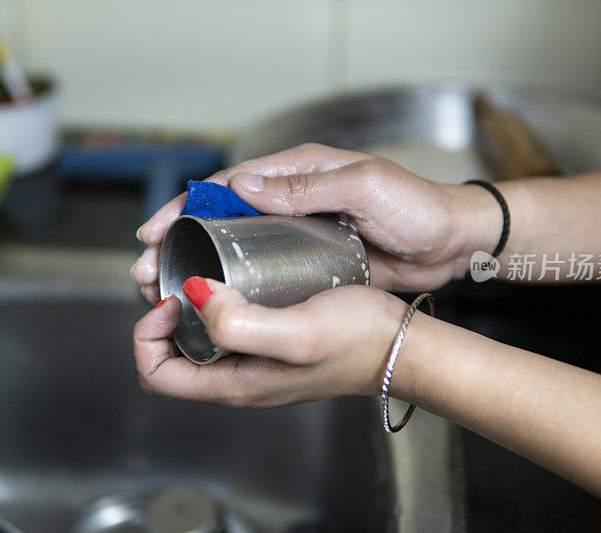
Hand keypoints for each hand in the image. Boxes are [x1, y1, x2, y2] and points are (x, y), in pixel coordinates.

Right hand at [132, 143, 499, 299]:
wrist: (453, 241)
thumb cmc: (416, 208)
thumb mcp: (364, 187)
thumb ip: (306, 186)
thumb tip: (242, 186)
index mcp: (300, 171)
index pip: (229, 184)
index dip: (188, 206)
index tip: (154, 230)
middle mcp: (294, 197)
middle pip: (223, 215)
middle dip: (181, 239)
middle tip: (147, 269)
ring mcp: (300, 230)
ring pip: (237, 245)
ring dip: (201, 263)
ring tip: (167, 288)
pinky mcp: (312, 259)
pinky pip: (265, 267)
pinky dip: (236, 280)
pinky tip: (215, 300)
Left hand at [133, 277, 408, 407]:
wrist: (399, 344)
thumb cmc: (357, 341)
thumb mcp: (297, 333)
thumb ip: (238, 322)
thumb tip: (193, 296)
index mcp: (233, 385)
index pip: (155, 374)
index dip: (149, 333)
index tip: (176, 297)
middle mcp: (237, 379)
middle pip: (169, 355)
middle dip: (161, 316)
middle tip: (179, 276)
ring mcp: (253, 362)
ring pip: (194, 339)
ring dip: (186, 306)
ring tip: (199, 270)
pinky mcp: (269, 343)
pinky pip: (223, 327)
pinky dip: (214, 302)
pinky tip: (231, 276)